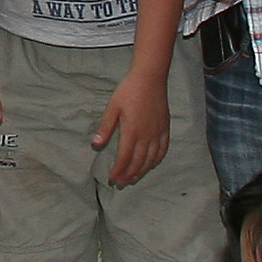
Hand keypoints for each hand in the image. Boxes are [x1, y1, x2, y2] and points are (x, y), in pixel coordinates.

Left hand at [92, 66, 169, 186]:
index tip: (112, 178)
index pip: (125, 158)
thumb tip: (96, 144)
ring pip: (151, 159)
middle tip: (120, 183)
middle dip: (128, 175)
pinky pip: (163, 150)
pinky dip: (156, 160)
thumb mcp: (112, 107)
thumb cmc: (128, 91)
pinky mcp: (165, 128)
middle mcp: (146, 135)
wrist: (150, 78)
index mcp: (132, 131)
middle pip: (138, 162)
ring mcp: (158, 133)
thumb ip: (105, 127)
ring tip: (133, 178)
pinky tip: (151, 165)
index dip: (118, 170)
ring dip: (142, 171)